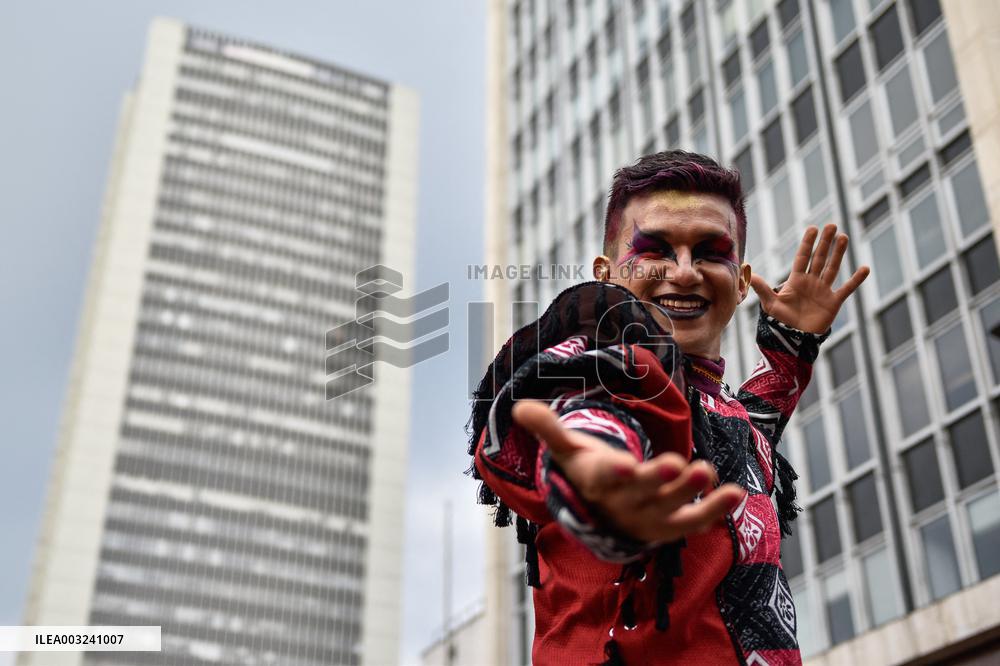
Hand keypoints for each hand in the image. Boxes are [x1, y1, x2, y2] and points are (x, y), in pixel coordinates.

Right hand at [512, 400, 745, 543]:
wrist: (603, 515)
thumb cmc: (587, 471)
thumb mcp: (567, 449)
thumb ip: (548, 429)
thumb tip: (519, 408)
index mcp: (598, 482)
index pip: (603, 479)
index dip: (613, 473)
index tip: (623, 464)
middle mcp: (625, 503)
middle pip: (642, 492)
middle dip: (660, 481)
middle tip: (679, 464)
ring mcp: (651, 516)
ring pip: (671, 508)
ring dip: (692, 493)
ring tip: (708, 471)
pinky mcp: (672, 524)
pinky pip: (694, 521)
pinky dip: (715, 510)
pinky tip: (736, 492)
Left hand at [749, 224, 869, 333]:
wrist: (794, 338)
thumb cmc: (781, 321)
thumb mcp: (770, 303)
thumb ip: (761, 287)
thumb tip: (747, 271)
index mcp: (796, 280)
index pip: (803, 257)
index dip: (808, 243)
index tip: (813, 228)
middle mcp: (811, 282)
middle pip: (819, 258)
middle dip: (825, 242)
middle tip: (831, 226)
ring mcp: (823, 290)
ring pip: (832, 268)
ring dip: (838, 253)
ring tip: (843, 237)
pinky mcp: (833, 302)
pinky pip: (847, 289)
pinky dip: (856, 280)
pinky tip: (864, 268)